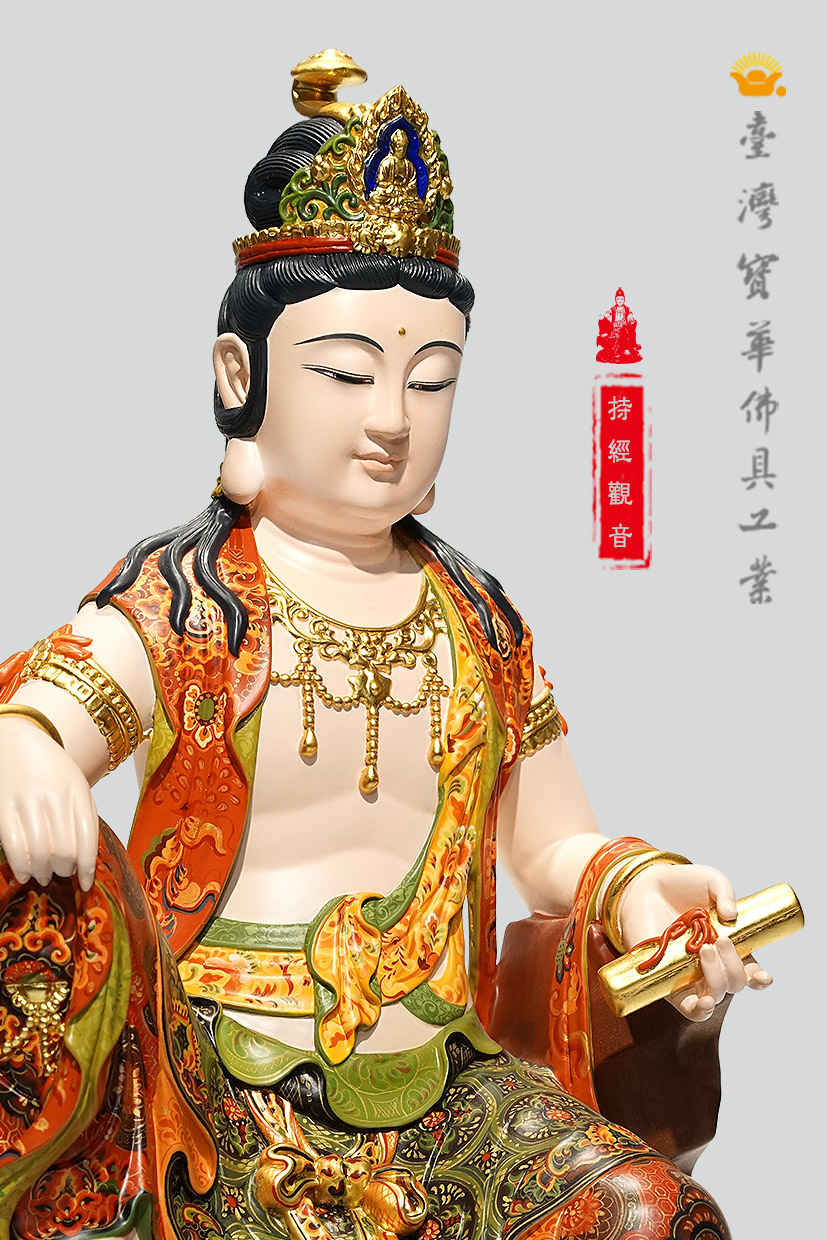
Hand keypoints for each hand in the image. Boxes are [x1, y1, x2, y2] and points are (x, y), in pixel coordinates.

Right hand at [0, 716, 98, 889]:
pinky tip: (24, 873)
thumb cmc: (51, 769)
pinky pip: (13, 844)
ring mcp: (27, 801)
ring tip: (44, 875)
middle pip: (65, 848)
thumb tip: (86, 859)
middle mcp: (54, 795)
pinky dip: (21, 865)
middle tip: (62, 874)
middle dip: (65, 870)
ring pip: (41, 850)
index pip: (87, 836)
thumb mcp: (76, 784)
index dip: (87, 866)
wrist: (17, 742)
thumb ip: (83, 815)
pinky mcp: (4, 806)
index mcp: (77, 790)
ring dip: (44, 871)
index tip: (85, 883)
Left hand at [618, 863, 772, 1021]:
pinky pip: (688, 1007)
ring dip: (718, 980)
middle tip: (720, 941)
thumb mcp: (710, 880)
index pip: (751, 972)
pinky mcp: (668, 980)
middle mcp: (712, 964)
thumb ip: (725, 892)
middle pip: (734, 984)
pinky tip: (704, 1001)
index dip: (760, 979)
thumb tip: (731, 916)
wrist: (646, 886)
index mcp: (729, 946)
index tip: (762, 976)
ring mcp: (691, 974)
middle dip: (734, 967)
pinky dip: (700, 1009)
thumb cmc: (682, 885)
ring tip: (705, 950)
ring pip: (715, 996)